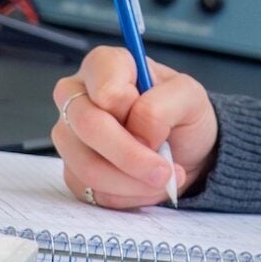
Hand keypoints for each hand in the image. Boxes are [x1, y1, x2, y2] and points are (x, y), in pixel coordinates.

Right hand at [51, 48, 217, 206]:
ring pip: (87, 165)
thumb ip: (162, 106)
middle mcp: (77, 97)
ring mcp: (70, 135)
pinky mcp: (72, 170)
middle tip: (165, 172)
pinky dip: (126, 195)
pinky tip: (146, 186)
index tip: (159, 126)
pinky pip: (91, 189)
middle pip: (89, 127)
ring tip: (163, 179)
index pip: (104, 89)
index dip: (133, 111)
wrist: (184, 150)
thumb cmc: (181, 115)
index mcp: (104, 65)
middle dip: (132, 157)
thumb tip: (138, 135)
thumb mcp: (190, 97)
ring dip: (132, 181)